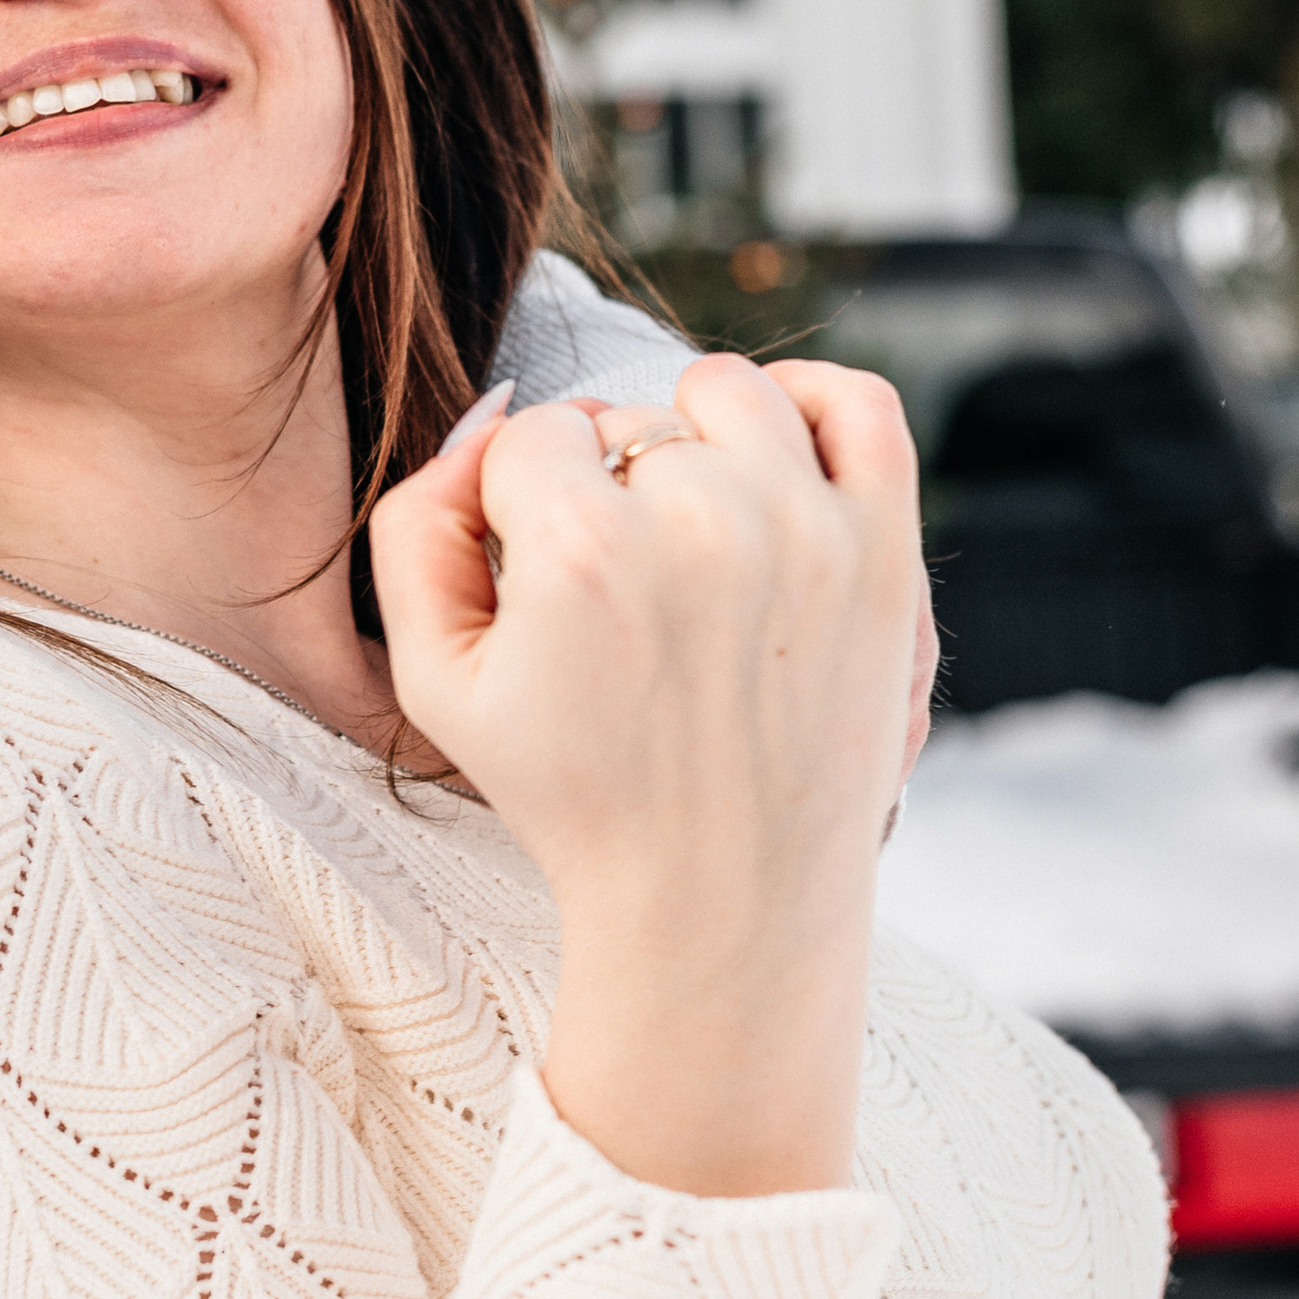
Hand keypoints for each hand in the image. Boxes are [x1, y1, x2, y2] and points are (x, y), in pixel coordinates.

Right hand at [370, 356, 922, 1196]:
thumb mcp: (436, 680)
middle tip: (628, 601)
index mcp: (579, 549)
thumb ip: (415, 528)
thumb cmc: (576, 794)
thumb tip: (483, 426)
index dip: (525, 507)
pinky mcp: (883, 552)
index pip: (533, 437)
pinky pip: (859, 404)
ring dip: (700, 445)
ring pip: (731, 395)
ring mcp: (807, 530)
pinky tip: (779, 460)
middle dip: (612, 492)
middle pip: (629, 422)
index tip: (551, 590)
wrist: (722, 904)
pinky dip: (816, 405)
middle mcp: (699, 522)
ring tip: (693, 540)